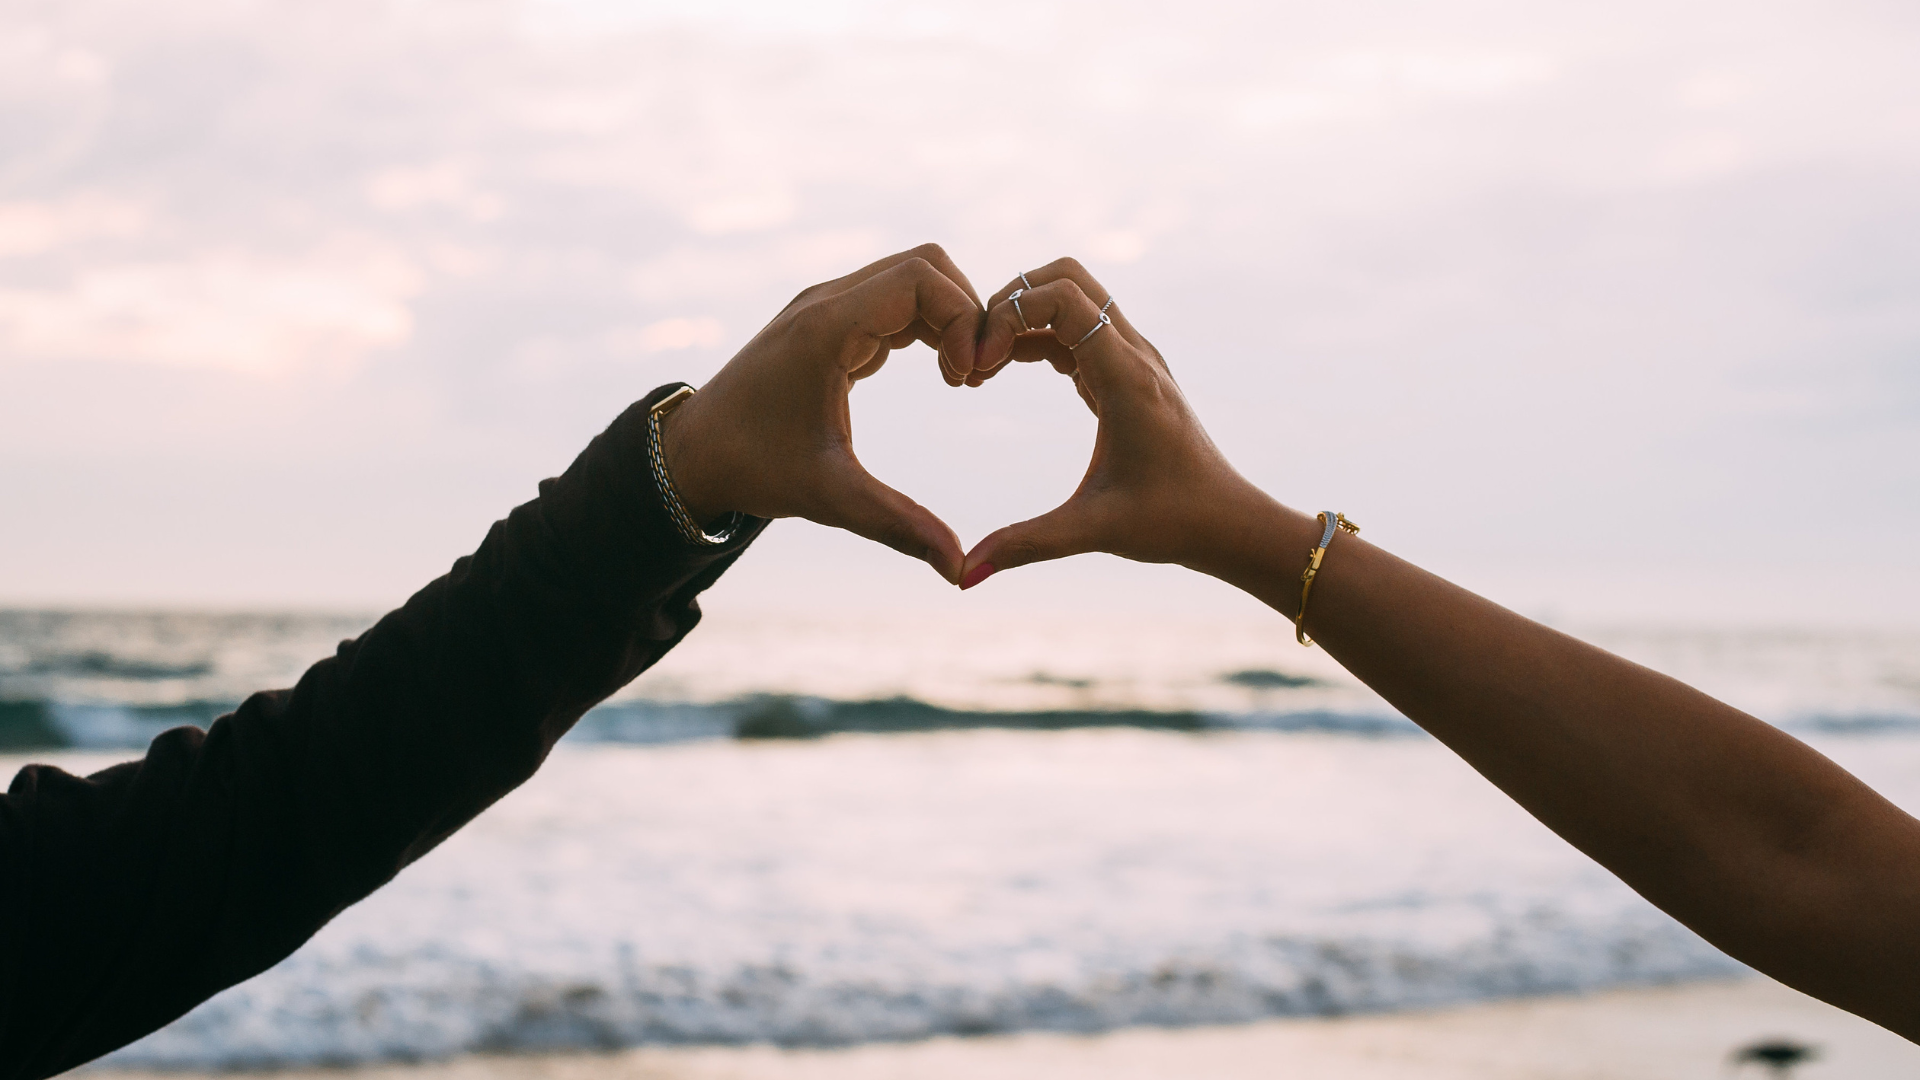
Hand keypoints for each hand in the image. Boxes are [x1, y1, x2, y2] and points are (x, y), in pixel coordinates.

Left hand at [660, 244, 985, 583]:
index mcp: (826, 327)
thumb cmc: (752, 470)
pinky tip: (941, 375)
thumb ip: (898, 526)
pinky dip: (928, 325)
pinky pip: (894, 299)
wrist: (691, 455)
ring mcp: (826, 307)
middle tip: (974, 376)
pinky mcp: (828, 321)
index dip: (962, 319)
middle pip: (924, 264)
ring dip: (949, 317)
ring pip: (912, 276)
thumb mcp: (830, 498)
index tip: (967, 380)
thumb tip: (959, 569)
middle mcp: (826, 302)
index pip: (920, 278)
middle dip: (965, 312)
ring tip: (962, 378)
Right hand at [959, 258, 1273, 588]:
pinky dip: (1036, 336)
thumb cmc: (1172, 523)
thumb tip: (963, 576)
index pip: (1062, 297)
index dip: (1008, 315)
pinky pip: (1076, 328)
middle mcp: (1133, 353)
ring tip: (981, 367)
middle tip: (974, 352)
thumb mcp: (1093, 531)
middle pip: (1065, 277)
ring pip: (1070, 297)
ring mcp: (1133, 358)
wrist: (1228, 522)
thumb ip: (1026, 545)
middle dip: (1010, 301)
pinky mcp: (1127, 372)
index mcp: (1127, 376)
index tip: (978, 367)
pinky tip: (1003, 371)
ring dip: (1021, 317)